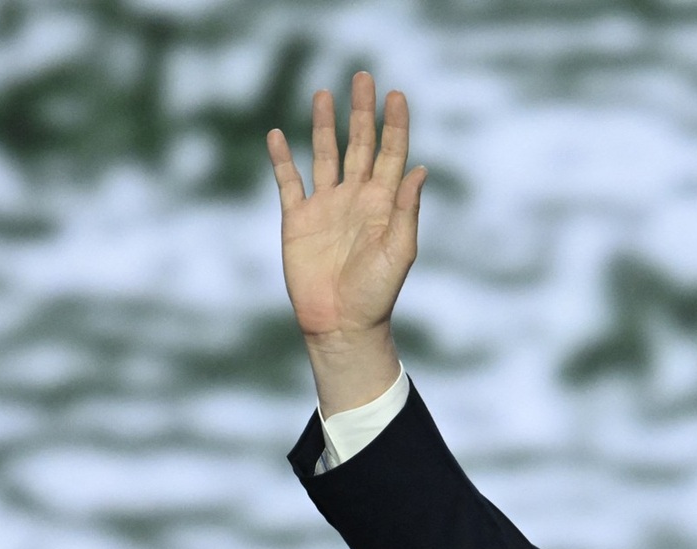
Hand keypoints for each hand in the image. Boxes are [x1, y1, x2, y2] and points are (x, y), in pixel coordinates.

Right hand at [266, 71, 426, 413]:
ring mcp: (326, 206)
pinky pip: (288, 182)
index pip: (391, 154)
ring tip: (324, 94)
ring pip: (324, 155)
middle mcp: (356, 198)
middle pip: (359, 145)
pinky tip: (278, 135)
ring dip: (323, 125)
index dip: (394, 124)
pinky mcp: (297, 219)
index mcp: (384, 204)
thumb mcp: (399, 251)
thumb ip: (406, 209)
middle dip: (361, 112)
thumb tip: (418, 168)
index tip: (396, 95)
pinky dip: (282, 159)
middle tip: (362, 77)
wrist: (342, 323)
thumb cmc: (377, 293)